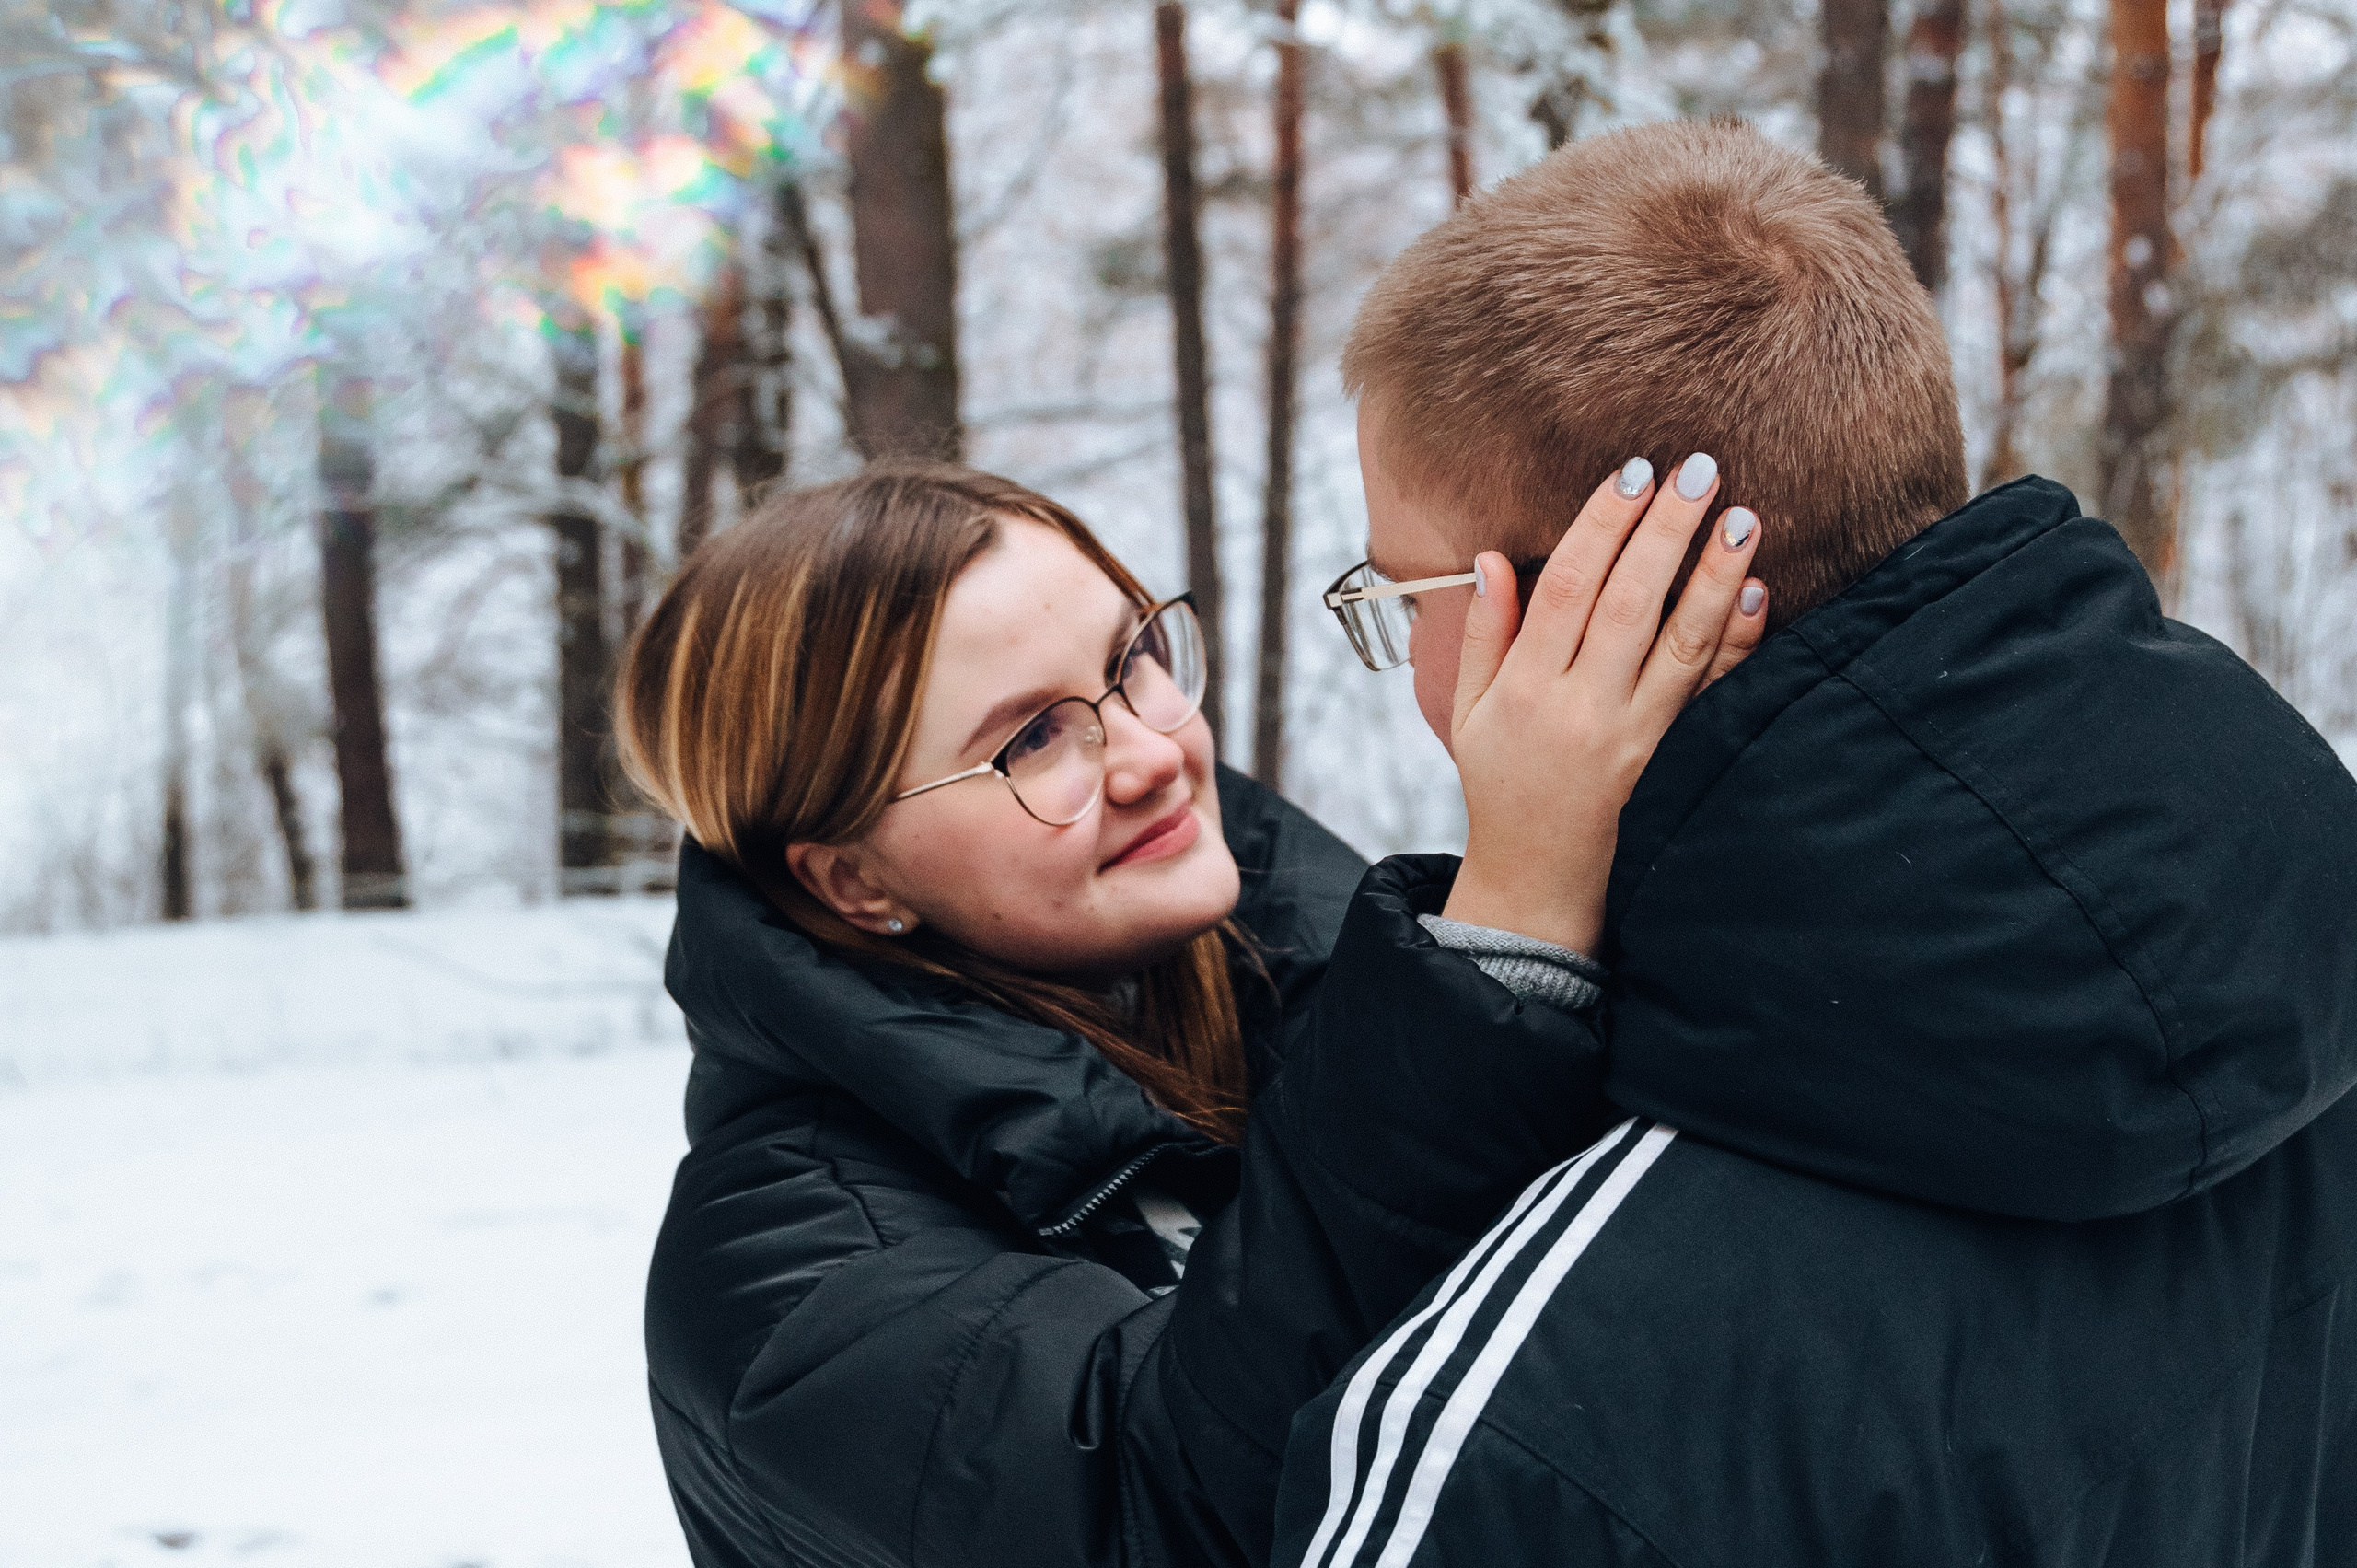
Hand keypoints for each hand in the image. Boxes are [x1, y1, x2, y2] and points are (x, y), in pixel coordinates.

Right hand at [1441, 455, 1767, 956]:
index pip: (1564, 588)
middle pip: (1629, 603)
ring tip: (1743, 516)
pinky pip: (1709, 691)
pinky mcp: (1671, 753)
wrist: (1541, 871)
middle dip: (1664, 532)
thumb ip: (1485, 632)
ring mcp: (1633, 733)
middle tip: (1698, 469)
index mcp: (1525, 687)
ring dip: (1714, 576)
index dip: (1599, 527)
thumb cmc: (1501, 777)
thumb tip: (1489, 557)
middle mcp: (1581, 707)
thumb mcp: (1471, 708)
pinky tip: (1756, 593)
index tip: (1631, 474)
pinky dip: (1737, 642)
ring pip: (1680, 643)